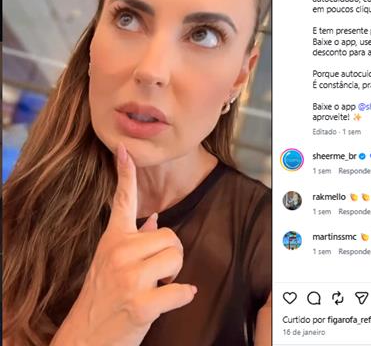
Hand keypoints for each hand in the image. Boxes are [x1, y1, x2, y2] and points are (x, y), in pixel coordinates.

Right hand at [51, 143, 195, 345]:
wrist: (85, 338)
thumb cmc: (103, 297)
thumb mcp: (111, 263)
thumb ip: (134, 238)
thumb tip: (155, 217)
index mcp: (113, 240)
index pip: (122, 200)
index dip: (125, 173)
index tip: (124, 148)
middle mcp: (119, 253)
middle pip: (171, 235)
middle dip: (170, 256)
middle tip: (153, 275)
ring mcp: (129, 278)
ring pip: (177, 257)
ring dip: (174, 276)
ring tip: (153, 288)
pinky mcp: (141, 304)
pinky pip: (181, 291)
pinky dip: (182, 297)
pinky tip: (169, 301)